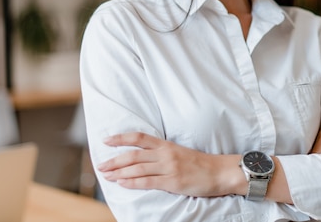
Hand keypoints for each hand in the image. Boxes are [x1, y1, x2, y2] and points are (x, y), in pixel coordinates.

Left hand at [97, 132, 237, 196]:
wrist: (220, 172)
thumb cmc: (201, 164)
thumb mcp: (180, 152)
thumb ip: (163, 153)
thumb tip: (144, 158)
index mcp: (167, 145)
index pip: (139, 137)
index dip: (121, 138)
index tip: (106, 140)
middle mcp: (166, 154)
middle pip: (134, 154)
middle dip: (114, 160)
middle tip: (100, 165)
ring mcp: (169, 168)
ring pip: (137, 168)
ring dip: (119, 172)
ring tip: (106, 175)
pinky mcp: (173, 181)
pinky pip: (147, 181)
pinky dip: (132, 182)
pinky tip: (122, 183)